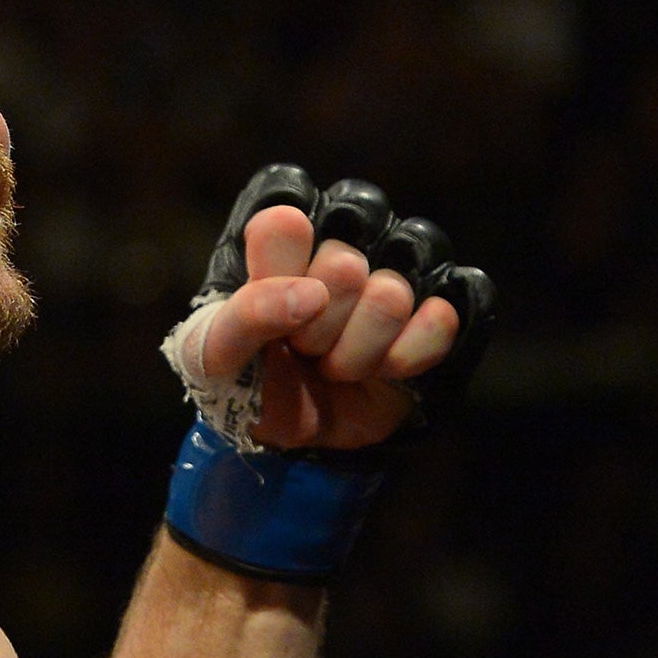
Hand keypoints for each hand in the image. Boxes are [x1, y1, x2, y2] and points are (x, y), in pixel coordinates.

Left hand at [176, 164, 494, 452]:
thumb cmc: (247, 381)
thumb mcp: (215, 354)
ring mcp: (391, 274)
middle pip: (343, 265)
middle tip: (301, 349)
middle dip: (315, 331)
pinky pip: (442, 318)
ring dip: (357, 352)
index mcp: (279, 239)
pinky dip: (406, 358)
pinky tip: (384, 369)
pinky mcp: (432, 311)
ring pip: (392, 294)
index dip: (278, 276)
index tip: (269, 312)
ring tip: (334, 364)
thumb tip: (312, 293)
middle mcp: (340, 244)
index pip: (285, 222)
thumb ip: (246, 314)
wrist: (296, 436)